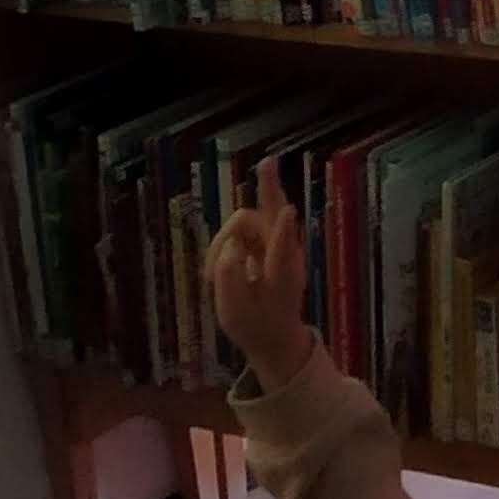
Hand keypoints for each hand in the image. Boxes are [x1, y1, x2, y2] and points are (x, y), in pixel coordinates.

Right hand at [207, 166, 314, 393]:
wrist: (275, 336)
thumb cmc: (255, 327)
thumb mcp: (234, 314)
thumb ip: (230, 280)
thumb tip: (230, 247)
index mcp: (281, 280)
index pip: (281, 252)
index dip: (280, 232)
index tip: (287, 211)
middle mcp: (284, 256)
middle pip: (274, 214)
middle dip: (269, 190)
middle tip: (267, 162)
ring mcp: (277, 246)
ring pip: (247, 221)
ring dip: (225, 240)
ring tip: (211, 278)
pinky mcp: (268, 242)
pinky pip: (244, 227)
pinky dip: (227, 242)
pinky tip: (216, 270)